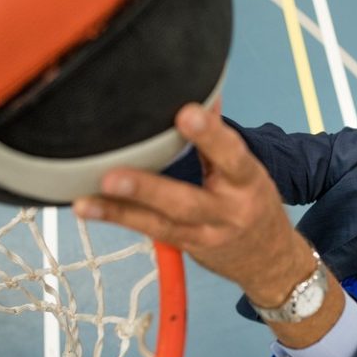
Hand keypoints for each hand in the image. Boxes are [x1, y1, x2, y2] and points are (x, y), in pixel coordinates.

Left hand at [73, 103, 303, 303]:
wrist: (270, 262)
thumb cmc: (255, 205)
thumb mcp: (248, 172)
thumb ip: (220, 140)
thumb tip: (204, 95)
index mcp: (247, 183)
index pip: (231, 156)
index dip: (211, 135)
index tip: (187, 113)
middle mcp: (227, 212)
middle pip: (187, 202)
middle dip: (149, 189)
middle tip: (113, 175)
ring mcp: (205, 235)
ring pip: (160, 224)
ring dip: (120, 212)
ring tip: (86, 202)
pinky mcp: (186, 248)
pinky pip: (151, 233)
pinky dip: (120, 218)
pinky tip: (90, 208)